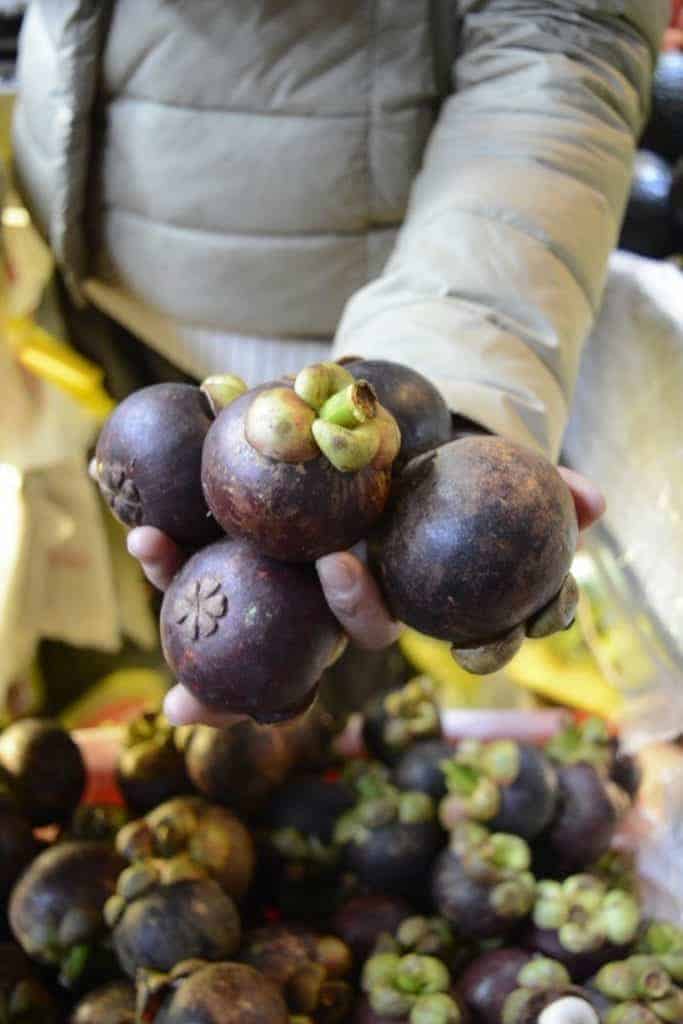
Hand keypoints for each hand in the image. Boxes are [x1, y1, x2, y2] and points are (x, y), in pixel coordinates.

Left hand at [125, 467, 603, 725]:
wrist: (410, 437)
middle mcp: (329, 597)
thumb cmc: (455, 472)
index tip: (339, 573)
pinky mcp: (245, 540)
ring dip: (186, 590)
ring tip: (147, 555)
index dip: (365, 611)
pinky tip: (139, 528)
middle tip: (207, 661)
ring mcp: (284, 575)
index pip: (377, 625)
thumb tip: (595, 502)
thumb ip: (549, 494)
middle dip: (261, 665)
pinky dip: (171, 544)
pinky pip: (205, 548)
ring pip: (236, 600)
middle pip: (292, 639)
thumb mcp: (501, 476)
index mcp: (383, 595)